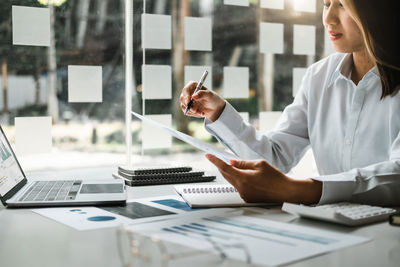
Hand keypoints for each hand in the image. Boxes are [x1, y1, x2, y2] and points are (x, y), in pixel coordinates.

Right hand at [179, 81, 225, 121]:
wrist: (214, 108)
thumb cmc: (212, 99)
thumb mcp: (209, 95)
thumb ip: (202, 94)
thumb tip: (193, 96)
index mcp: (193, 87)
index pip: (186, 89)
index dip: (186, 93)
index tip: (189, 99)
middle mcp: (189, 93)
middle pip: (182, 98)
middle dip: (188, 105)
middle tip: (194, 109)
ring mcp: (187, 101)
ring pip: (183, 106)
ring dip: (191, 110)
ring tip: (200, 112)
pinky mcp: (188, 108)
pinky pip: (187, 112)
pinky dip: (193, 114)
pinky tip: (200, 113)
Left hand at [205, 154, 321, 203]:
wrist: (286, 192)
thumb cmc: (276, 178)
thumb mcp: (259, 164)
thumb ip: (243, 163)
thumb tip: (232, 162)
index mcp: (243, 179)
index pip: (224, 168)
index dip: (215, 161)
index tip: (208, 156)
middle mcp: (241, 189)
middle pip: (226, 175)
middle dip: (222, 167)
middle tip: (218, 158)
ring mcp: (244, 195)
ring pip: (232, 181)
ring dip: (232, 174)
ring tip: (239, 168)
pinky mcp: (248, 199)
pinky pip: (239, 187)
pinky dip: (239, 181)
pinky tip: (247, 177)